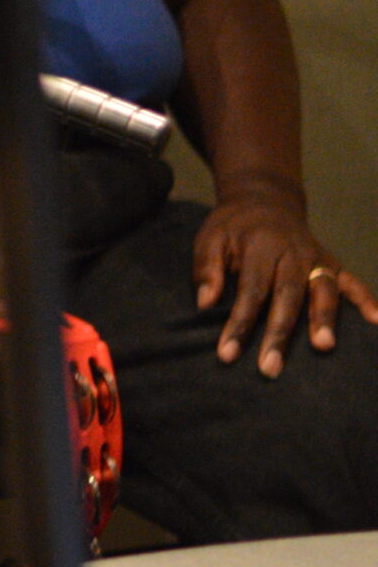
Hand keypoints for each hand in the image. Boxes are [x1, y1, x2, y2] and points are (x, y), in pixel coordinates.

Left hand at [194, 183, 377, 376]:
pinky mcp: (333, 263)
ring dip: (324, 318)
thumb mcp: (210, 238)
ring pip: (323, 290)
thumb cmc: (233, 227)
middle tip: (270, 366)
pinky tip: (376, 321)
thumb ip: (207, 268)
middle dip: (279, 334)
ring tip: (324, 347)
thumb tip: (205, 303)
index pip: (251, 291)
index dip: (239, 324)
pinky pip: (353, 282)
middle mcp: (293, 254)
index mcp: (260, 248)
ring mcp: (317, 259)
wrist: (263, 200)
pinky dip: (366, 300)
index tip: (227, 353)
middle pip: (287, 297)